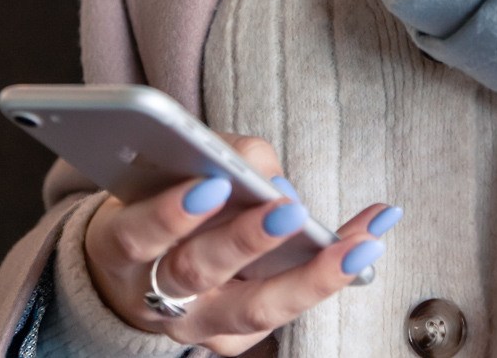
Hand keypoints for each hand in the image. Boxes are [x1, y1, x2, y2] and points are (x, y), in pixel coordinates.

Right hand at [83, 133, 396, 354]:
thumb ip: (217, 156)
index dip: (172, 213)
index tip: (213, 183)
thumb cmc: (160, 199)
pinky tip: (370, 234)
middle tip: (289, 209)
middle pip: (200, 274)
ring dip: (312, 272)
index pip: (138, 234)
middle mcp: (159, 296)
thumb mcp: (169, 167)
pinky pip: (288, 309)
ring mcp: (200, 325)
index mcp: (126, 247)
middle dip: (248, 240)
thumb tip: (270, 178)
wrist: (136, 270)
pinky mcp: (235, 341)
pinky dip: (334, 268)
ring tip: (358, 242)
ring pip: (256, 308)